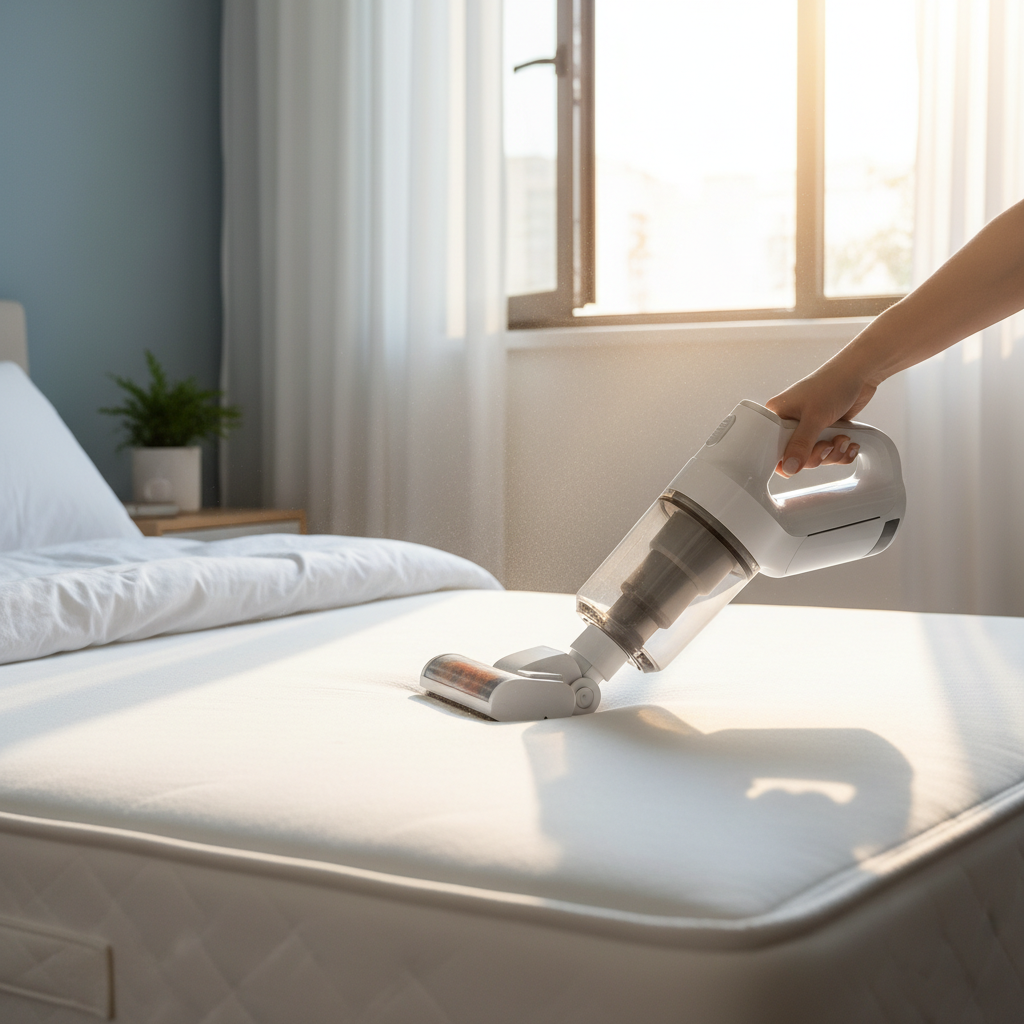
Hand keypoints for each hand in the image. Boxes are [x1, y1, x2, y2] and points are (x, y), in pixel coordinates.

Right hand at [765, 360, 877, 476]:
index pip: (772, 450)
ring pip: (816, 457)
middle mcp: (791, 424)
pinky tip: (849, 442)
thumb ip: (801, 445)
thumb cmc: (832, 384)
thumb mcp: (814, 417)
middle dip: (818, 455)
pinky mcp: (824, 432)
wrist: (859, 373)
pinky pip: (830, 453)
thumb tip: (789, 468)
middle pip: (796, 458)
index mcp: (778, 417)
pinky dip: (842, 452)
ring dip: (833, 453)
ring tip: (842, 437)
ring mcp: (809, 429)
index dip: (787, 460)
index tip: (803, 458)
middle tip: (827, 443)